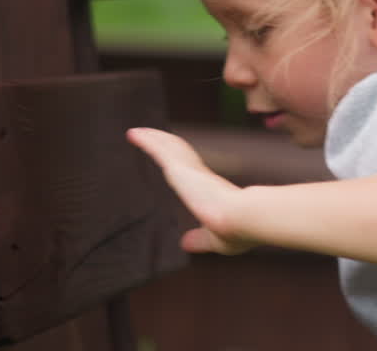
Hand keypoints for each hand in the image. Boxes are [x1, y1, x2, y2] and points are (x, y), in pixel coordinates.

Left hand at [126, 127, 255, 254]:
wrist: (243, 219)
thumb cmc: (236, 231)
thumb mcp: (214, 240)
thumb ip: (199, 240)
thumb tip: (185, 244)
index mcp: (212, 190)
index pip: (195, 172)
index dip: (184, 163)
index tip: (174, 160)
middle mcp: (201, 176)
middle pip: (182, 153)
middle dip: (168, 144)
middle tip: (153, 138)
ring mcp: (191, 170)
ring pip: (171, 146)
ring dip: (155, 138)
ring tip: (139, 133)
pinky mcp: (179, 168)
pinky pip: (159, 150)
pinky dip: (146, 140)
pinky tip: (132, 135)